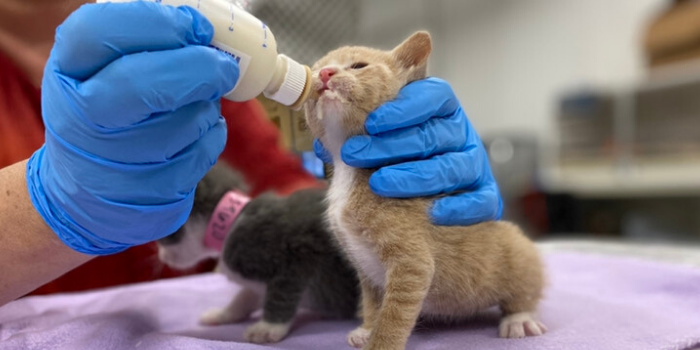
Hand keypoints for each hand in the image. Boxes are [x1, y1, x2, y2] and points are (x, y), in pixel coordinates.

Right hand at [26, 2, 238, 253]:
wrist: (86, 193)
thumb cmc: (104, 118)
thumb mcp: (99, 74)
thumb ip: (141, 46)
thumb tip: (200, 27)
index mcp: (66, 74)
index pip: (97, 32)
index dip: (154, 23)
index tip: (194, 25)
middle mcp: (81, 120)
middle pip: (140, 84)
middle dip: (196, 68)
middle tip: (224, 65)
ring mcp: (114, 164)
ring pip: (181, 122)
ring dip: (205, 105)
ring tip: (199, 101)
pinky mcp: (150, 194)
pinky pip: (200, 153)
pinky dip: (210, 135)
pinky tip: (198, 131)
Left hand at [314, 78, 501, 225]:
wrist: (426, 198)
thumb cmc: (394, 156)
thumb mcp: (377, 133)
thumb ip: (358, 121)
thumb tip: (324, 103)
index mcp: (441, 108)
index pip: (432, 96)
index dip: (403, 108)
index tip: (371, 122)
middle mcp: (460, 132)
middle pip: (432, 134)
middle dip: (390, 145)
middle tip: (355, 154)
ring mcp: (474, 163)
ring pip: (451, 167)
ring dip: (415, 176)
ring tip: (378, 184)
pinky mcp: (485, 194)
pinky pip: (479, 201)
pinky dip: (459, 207)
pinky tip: (431, 213)